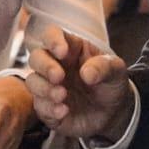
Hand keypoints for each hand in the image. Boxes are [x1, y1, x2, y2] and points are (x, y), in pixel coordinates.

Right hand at [24, 26, 132, 141]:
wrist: (113, 114)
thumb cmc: (111, 85)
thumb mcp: (116, 71)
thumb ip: (104, 67)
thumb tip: (87, 73)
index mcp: (70, 49)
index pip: (52, 35)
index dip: (52, 40)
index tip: (61, 51)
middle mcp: (55, 65)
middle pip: (36, 58)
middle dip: (44, 66)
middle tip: (59, 76)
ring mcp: (49, 87)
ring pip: (33, 82)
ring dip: (44, 89)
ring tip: (62, 96)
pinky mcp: (47, 108)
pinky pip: (39, 107)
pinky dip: (49, 109)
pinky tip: (63, 111)